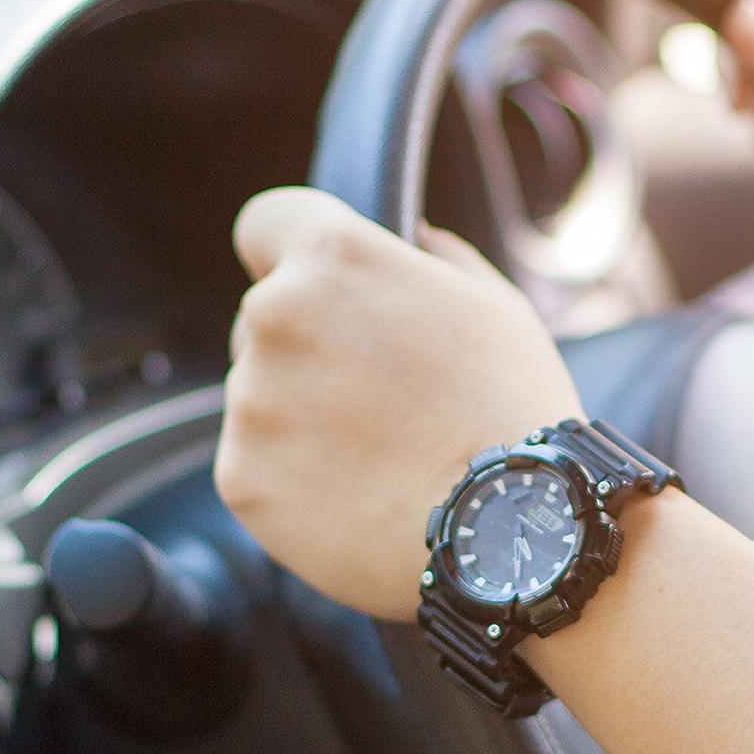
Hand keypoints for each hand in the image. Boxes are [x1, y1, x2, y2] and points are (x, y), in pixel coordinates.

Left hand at [213, 188, 579, 620]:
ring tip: (379, 457)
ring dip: (301, 416)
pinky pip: (258, 465)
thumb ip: (434, 256)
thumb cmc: (514, 409)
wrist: (509, 531)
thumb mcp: (494, 303)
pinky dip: (295, 481)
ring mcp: (250, 400)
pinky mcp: (240, 477)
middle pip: (263, 318)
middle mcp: (274, 316)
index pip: (265, 222)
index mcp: (331, 256)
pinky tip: (358, 496)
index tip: (320, 290)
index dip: (290, 253)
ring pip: (259, 395)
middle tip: (379, 397)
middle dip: (307, 347)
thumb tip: (410, 235)